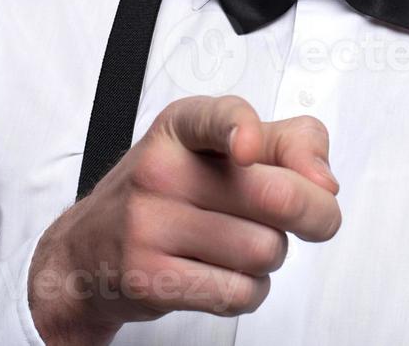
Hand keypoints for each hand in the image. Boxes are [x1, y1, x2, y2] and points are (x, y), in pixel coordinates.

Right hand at [27, 94, 340, 344]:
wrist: (85, 252)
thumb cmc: (166, 194)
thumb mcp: (216, 149)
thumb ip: (285, 143)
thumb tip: (324, 181)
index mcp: (181, 126)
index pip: (220, 116)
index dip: (243, 131)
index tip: (249, 148)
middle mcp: (162, 169)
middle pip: (275, 195)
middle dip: (315, 215)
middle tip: (314, 219)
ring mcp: (150, 225)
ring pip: (265, 250)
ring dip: (270, 256)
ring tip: (238, 245)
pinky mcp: (150, 278)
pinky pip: (240, 292)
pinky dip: (248, 290)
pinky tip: (221, 273)